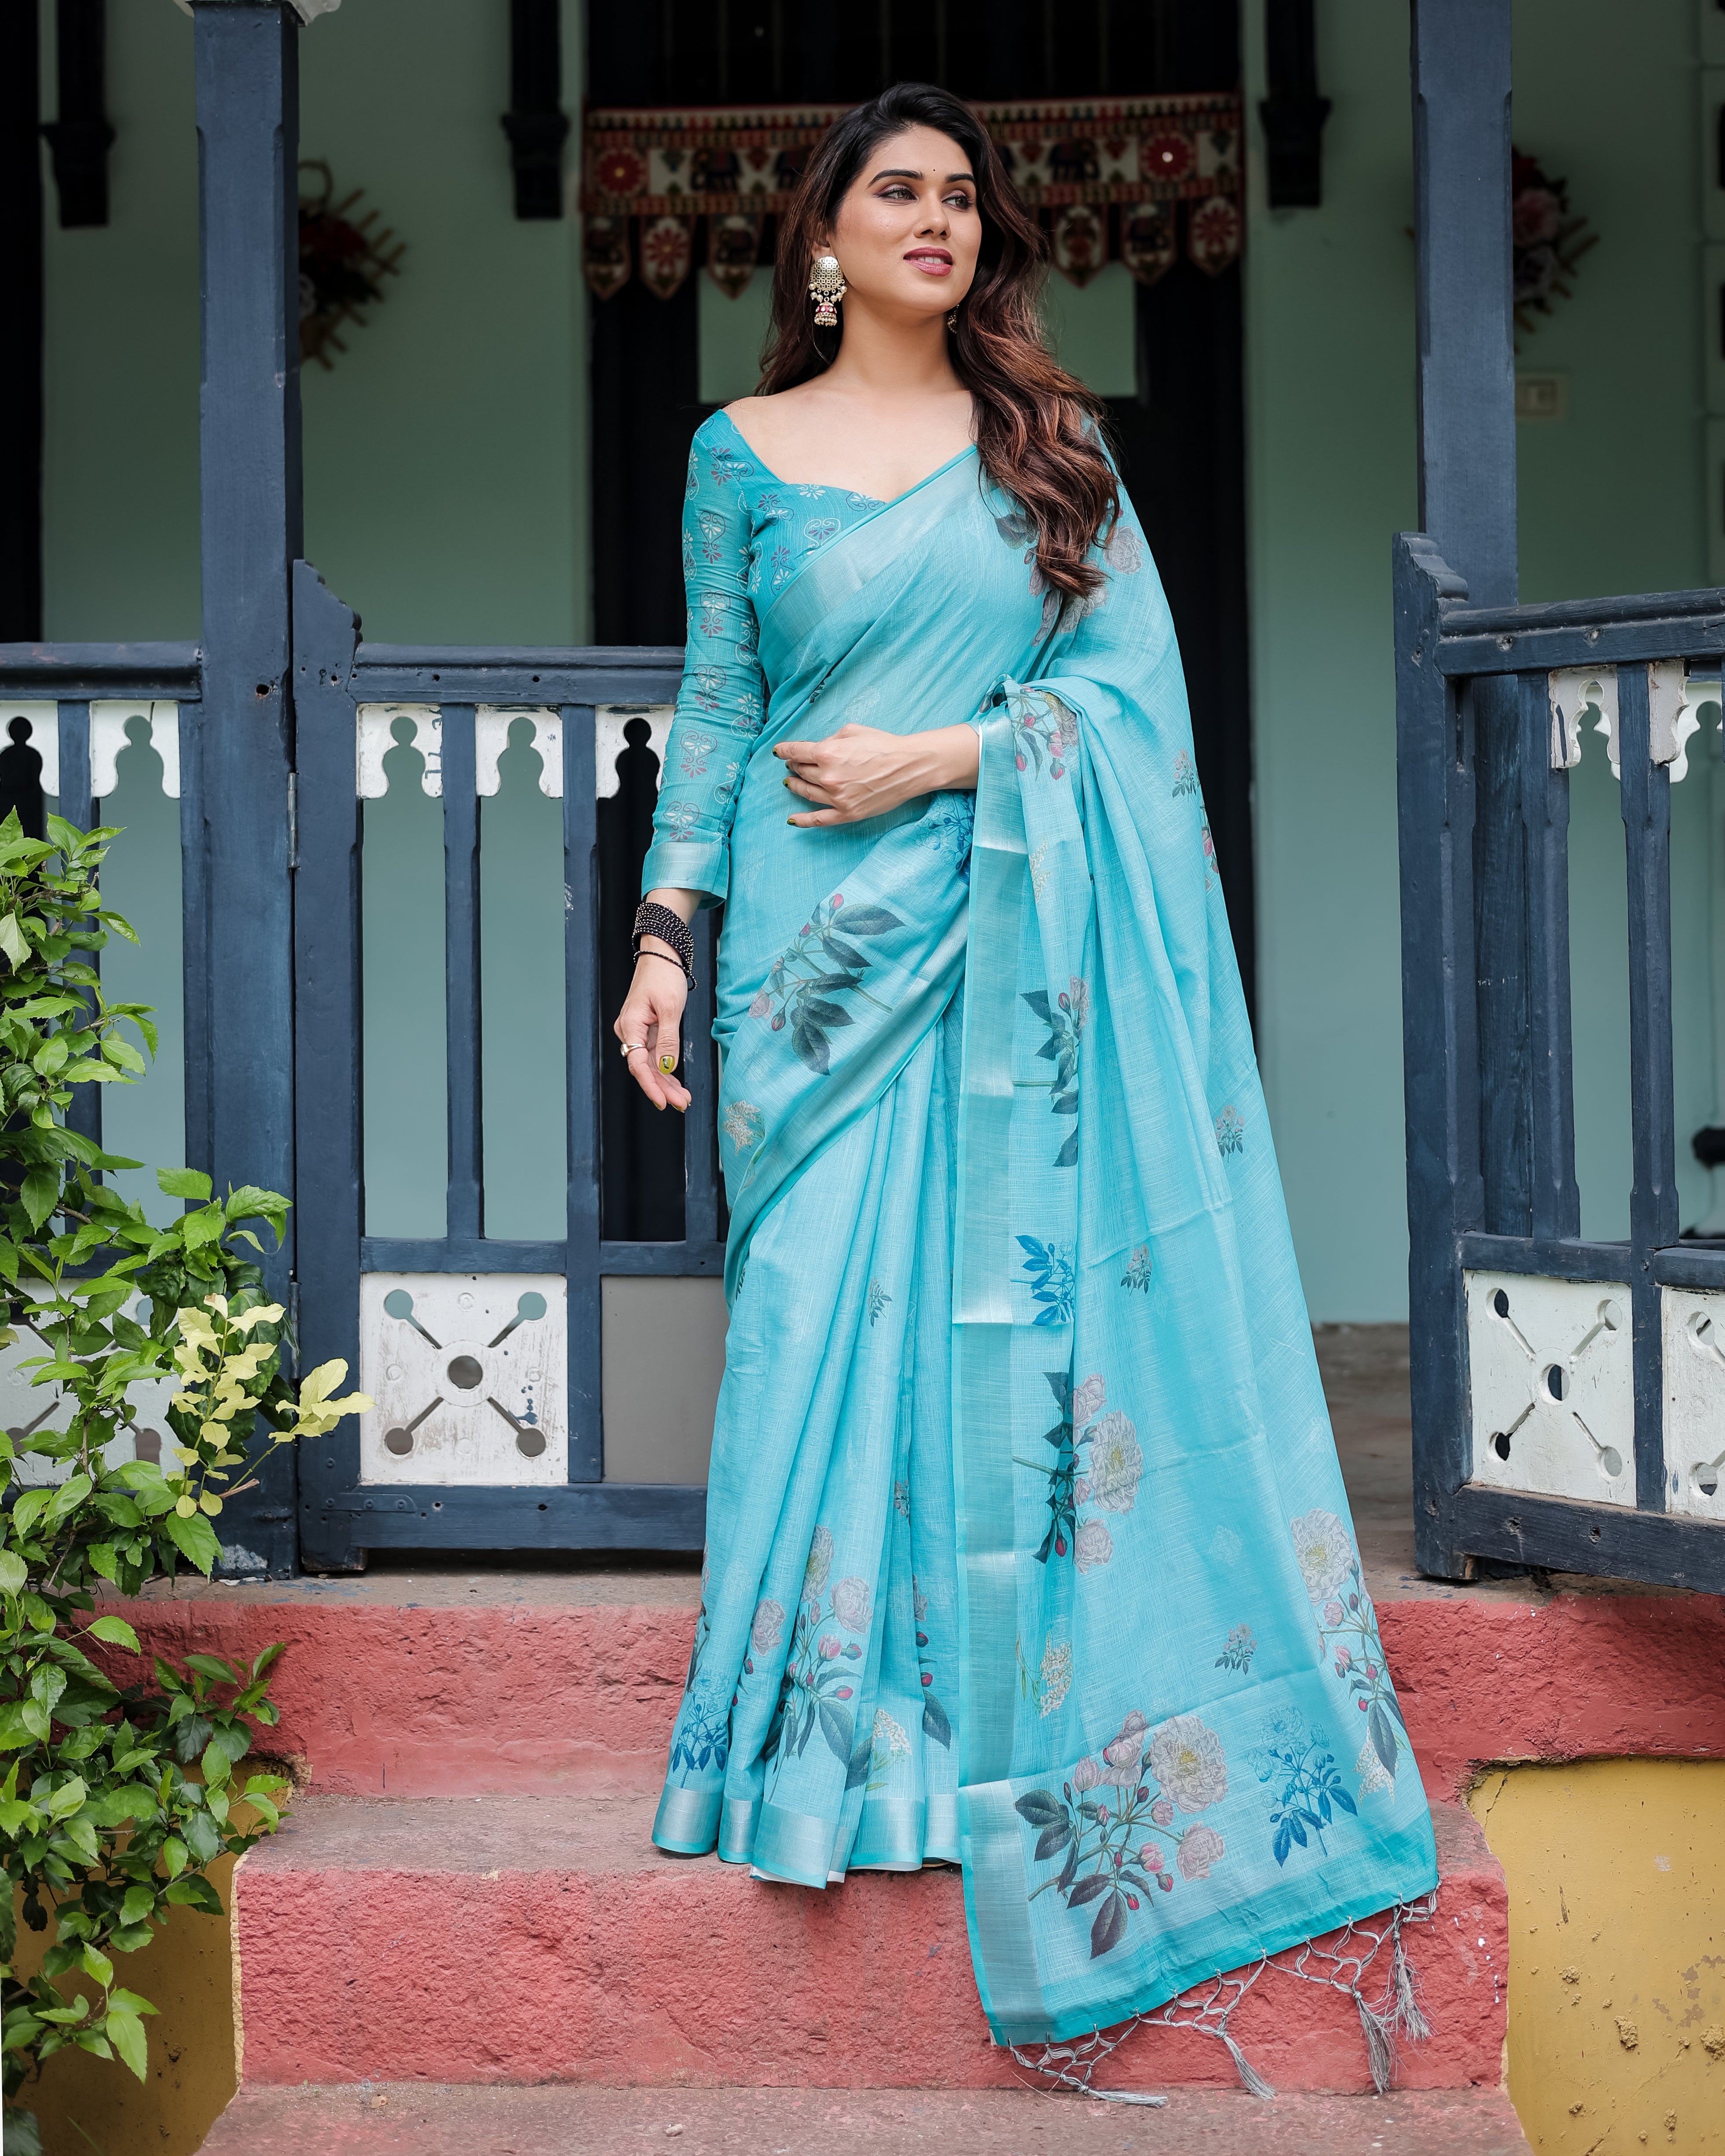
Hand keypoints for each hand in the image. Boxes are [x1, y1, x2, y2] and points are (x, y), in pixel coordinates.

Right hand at [612, 940, 691, 1112]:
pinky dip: (666, 1069)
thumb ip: (668, 1040)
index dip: (651, 1085)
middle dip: (663, 1088)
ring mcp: (637, 1032)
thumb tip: (667, 1068)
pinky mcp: (646, 1030)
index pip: (637, 1064)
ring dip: (666, 1082)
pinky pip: (654, 1055)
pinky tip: (676, 1083)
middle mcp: (629, 1032)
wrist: (661, 956)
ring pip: (650, 1064)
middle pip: (644, 1068)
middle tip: (682, 1104)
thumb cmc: (664, 976)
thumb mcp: (670, 1008)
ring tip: (683, 1098)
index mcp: (630, 1026)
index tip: (664, 1102)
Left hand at [775, 722, 977, 826]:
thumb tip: (816, 749)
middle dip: (795, 765)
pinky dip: (803, 821)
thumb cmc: (883, 745)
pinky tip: (792, 820)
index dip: (783, 751)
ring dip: (796, 785)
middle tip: (794, 763)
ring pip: (806, 792)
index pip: (795, 752)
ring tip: (793, 781)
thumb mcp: (852, 730)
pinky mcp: (847, 813)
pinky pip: (819, 820)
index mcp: (826, 752)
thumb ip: (829, 739)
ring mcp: (836, 797)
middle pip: (801, 771)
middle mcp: (827, 776)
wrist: (909, 766)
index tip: (778, 752)